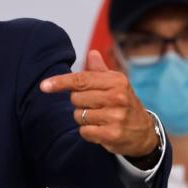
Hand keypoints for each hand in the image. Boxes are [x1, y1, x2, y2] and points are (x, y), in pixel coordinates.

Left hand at [39, 50, 158, 157]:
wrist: (144, 133)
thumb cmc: (124, 105)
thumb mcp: (117, 85)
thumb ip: (101, 71)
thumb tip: (91, 53)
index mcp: (116, 81)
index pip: (81, 80)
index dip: (60, 82)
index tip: (44, 86)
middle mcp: (117, 97)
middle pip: (76, 98)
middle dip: (80, 104)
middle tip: (97, 107)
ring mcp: (116, 116)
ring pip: (78, 116)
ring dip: (84, 119)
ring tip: (101, 119)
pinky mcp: (112, 134)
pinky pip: (84, 131)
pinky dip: (88, 132)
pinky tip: (101, 130)